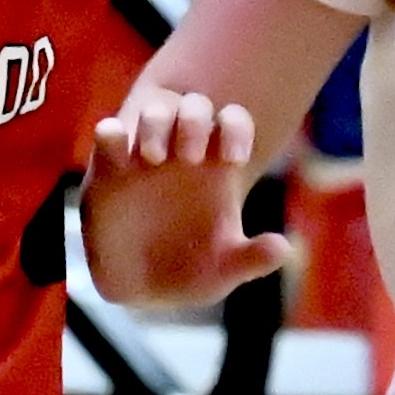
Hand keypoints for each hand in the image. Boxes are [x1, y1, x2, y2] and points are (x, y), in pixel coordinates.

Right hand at [84, 86, 288, 307]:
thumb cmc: (190, 272)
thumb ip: (252, 259)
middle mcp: (182, 152)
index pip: (233, 123)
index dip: (236, 129)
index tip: (233, 159)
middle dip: (194, 120)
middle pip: (195, 108)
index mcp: (216, 168)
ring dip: (156, 123)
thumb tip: (284, 248)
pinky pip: (110, 138)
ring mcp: (145, 156)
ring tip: (153, 156)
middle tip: (190, 155)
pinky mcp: (110, 170)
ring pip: (155, 113)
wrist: (139, 286)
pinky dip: (112, 133)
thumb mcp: (222, 271)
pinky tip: (114, 136)